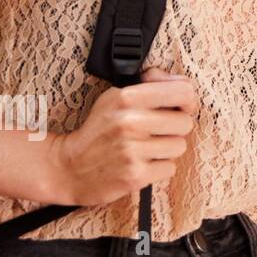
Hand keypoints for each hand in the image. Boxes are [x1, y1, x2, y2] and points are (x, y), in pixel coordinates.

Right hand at [48, 69, 196, 206]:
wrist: (67, 168)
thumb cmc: (98, 130)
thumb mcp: (116, 97)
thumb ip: (150, 84)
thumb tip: (181, 81)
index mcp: (127, 97)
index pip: (183, 91)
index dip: (188, 100)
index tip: (181, 107)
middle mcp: (130, 122)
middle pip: (186, 123)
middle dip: (175, 128)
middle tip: (157, 132)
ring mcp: (132, 150)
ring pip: (180, 146)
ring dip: (167, 149)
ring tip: (147, 148)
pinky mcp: (135, 175)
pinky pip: (169, 168)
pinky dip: (159, 168)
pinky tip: (141, 163)